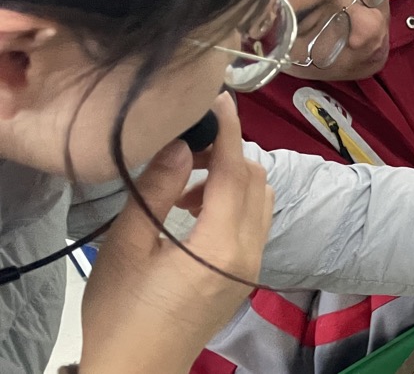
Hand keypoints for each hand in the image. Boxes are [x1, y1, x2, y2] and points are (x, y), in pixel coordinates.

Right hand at [78, 94, 272, 373]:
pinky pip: (254, 223)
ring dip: (232, 179)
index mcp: (221, 245)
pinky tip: (193, 209)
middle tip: (188, 146)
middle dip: (229, 153)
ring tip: (184, 184)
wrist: (137, 372)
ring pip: (260, 201)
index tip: (220, 99)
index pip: (238, 171)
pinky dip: (235, 203)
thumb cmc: (122, 315)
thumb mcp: (127, 249)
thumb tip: (182, 145)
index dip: (230, 130)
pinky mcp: (245, 276)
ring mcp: (251, 266)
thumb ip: (157, 191)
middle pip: (257, 181)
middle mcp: (248, 252)